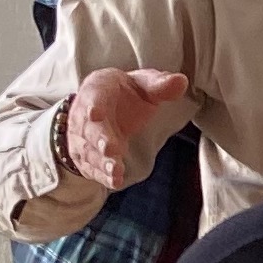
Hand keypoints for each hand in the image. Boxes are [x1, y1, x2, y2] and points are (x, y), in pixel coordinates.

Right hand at [64, 67, 188, 189]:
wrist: (100, 107)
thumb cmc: (125, 94)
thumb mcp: (142, 84)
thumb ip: (159, 85)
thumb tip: (181, 81)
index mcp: (98, 89)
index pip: (94, 97)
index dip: (94, 106)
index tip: (95, 114)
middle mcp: (83, 114)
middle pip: (90, 128)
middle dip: (99, 139)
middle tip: (111, 149)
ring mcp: (81, 137)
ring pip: (89, 150)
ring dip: (102, 161)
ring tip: (115, 171)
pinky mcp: (85, 156)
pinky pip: (91, 166)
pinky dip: (101, 175)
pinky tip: (114, 181)